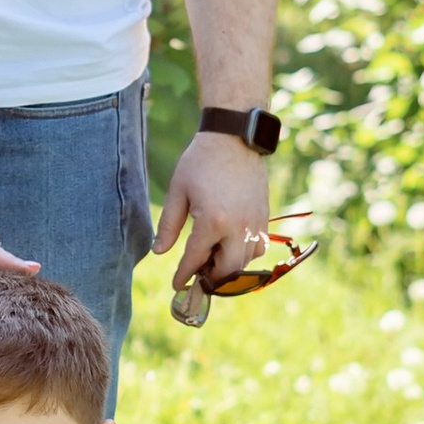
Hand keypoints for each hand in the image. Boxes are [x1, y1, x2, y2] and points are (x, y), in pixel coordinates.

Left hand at [154, 128, 270, 291]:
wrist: (234, 138)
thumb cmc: (200, 162)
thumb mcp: (178, 191)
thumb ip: (169, 225)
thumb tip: (158, 252)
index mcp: (213, 221)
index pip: (196, 259)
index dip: (184, 274)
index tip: (177, 285)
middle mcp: (238, 227)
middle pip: (228, 270)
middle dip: (212, 277)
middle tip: (198, 275)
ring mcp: (255, 223)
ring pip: (246, 262)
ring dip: (229, 267)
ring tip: (212, 260)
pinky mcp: (264, 216)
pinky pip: (258, 247)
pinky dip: (244, 254)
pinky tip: (230, 247)